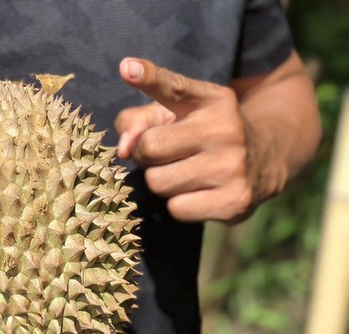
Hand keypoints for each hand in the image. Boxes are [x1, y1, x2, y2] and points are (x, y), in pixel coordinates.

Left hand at [115, 57, 271, 222]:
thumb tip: (124, 148)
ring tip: (185, 172)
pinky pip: (176, 209)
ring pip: (158, 182)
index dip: (149, 77)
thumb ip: (139, 120)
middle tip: (167, 154)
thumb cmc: (204, 134)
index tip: (127, 67)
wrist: (267, 160)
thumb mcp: (178, 114)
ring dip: (162, 181)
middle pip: (150, 147)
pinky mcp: (234, 202)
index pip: (174, 87)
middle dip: (147, 154)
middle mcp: (225, 130)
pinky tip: (200, 193)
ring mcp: (232, 167)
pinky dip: (180, 204)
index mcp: (211, 100)